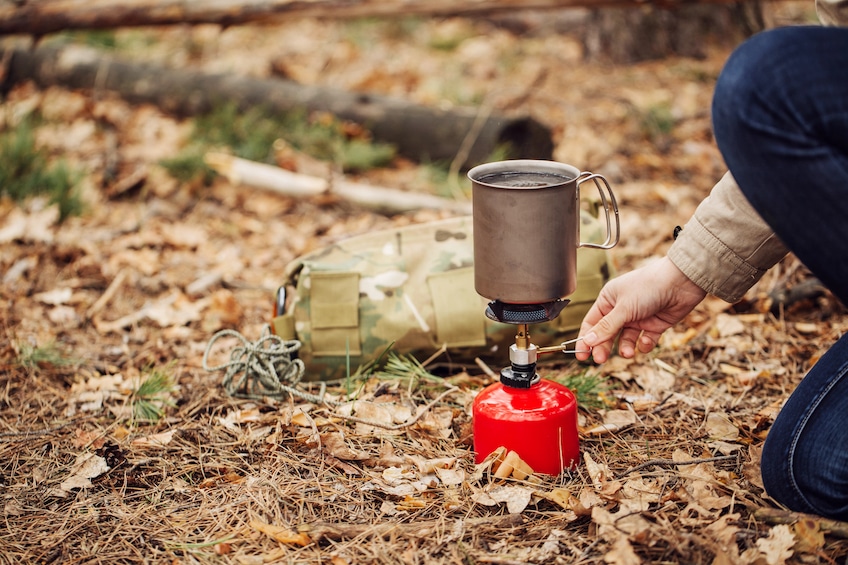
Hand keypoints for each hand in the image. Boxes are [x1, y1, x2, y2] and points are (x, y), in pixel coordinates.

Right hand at [575, 257, 706, 362]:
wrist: (681, 283)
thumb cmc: (649, 286)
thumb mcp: (623, 308)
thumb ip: (606, 327)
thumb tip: (588, 341)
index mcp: (608, 299)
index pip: (592, 323)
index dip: (586, 339)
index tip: (581, 355)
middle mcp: (621, 309)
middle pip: (607, 334)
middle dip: (604, 347)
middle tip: (600, 360)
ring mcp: (637, 318)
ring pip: (625, 340)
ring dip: (625, 348)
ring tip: (628, 352)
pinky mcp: (653, 325)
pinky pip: (644, 341)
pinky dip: (644, 345)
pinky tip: (646, 341)